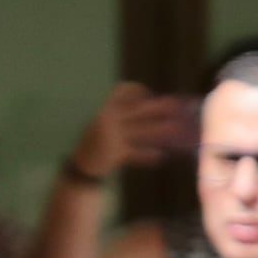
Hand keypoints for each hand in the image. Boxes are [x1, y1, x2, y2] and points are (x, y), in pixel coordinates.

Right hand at [71, 83, 194, 177]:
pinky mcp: (115, 155)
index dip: (137, 91)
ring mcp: (112, 137)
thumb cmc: (97, 142)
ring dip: (160, 130)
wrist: (81, 166)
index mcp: (105, 110)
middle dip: (158, 108)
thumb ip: (121, 115)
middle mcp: (108, 120)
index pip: (122, 92)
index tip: (150, 94)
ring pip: (141, 131)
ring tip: (176, 128)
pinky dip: (148, 155)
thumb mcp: (104, 123)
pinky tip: (160, 156)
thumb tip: (150, 106)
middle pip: (138, 110)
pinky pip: (135, 153)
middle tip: (176, 105)